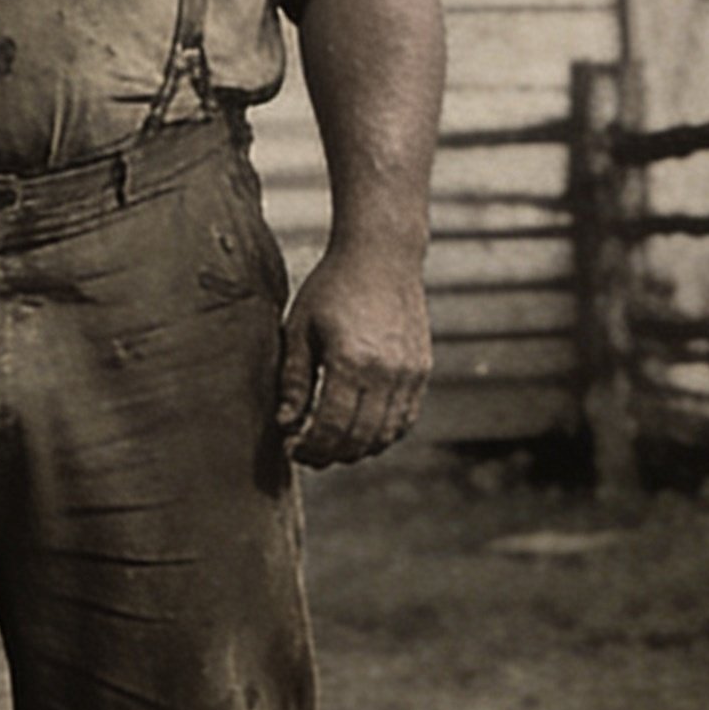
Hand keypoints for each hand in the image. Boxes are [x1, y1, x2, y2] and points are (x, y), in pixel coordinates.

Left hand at [277, 237, 429, 465]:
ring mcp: (409, 373)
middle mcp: (386, 372)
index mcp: (350, 360)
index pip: (332, 426)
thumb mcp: (300, 327)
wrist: (382, 254)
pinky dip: (383, 434)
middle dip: (331, 454)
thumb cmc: (332, 286)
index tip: (292, 449)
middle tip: (308, 454)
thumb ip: (294, 378)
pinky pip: (405, 419)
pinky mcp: (421, 370)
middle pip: (360, 438)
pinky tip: (361, 430)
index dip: (310, 447)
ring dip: (358, 449)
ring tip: (332, 444)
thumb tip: (286, 422)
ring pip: (386, 435)